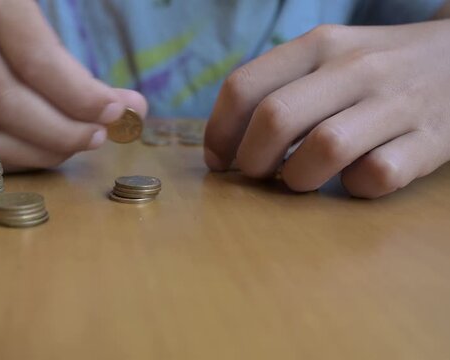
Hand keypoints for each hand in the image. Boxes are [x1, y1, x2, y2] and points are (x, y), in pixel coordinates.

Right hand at [0, 0, 146, 170]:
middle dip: (63, 130)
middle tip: (99, 138)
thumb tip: (135, 110)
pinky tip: (49, 152)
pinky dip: (21, 159)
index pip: (37, 60)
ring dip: (44, 150)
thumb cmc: (23, 47)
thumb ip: (93, 82)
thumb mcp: (57, 48)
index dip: (78, 94)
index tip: (115, 113)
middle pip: (10, 102)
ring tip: (78, 145)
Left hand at [204, 20, 449, 197]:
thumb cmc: (375, 70)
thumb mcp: (328, 58)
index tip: (218, 159)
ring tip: (301, 179)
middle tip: (257, 173)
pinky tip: (355, 179)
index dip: (220, 132)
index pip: (244, 86)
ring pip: (324, 149)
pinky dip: (355, 188)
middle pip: (275, 119)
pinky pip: (376, 176)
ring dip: (299, 178)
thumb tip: (226, 145)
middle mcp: (356, 67)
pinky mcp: (431, 140)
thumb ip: (280, 88)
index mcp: (320, 44)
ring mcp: (397, 102)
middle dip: (252, 160)